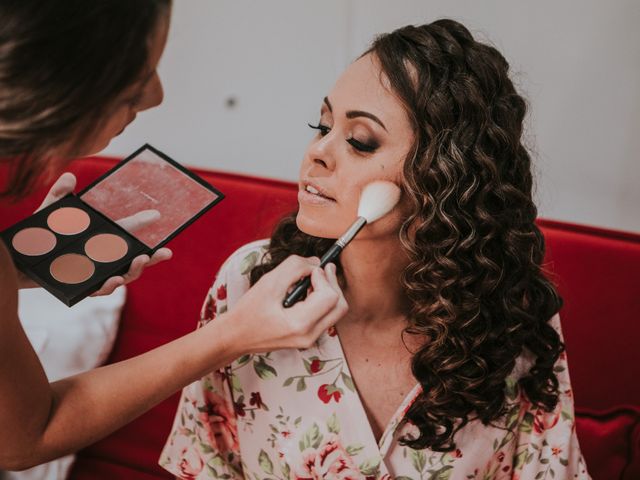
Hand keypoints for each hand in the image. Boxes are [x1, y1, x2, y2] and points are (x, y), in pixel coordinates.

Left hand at [17, 173, 172, 293]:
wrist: (19, 259)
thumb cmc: (41, 237)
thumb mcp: (51, 213)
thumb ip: (60, 195)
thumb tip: (69, 176)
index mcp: (104, 244)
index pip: (131, 240)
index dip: (150, 236)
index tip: (162, 224)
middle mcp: (104, 261)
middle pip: (134, 263)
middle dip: (151, 259)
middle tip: (164, 253)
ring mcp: (95, 275)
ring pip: (122, 277)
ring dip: (134, 271)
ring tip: (139, 261)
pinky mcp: (81, 287)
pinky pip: (98, 290)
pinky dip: (108, 286)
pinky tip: (113, 279)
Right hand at [224, 255, 347, 352]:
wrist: (235, 336)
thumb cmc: (248, 311)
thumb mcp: (269, 282)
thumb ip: (295, 267)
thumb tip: (316, 262)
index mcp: (300, 325)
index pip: (329, 296)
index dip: (323, 277)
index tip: (310, 269)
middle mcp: (309, 336)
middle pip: (340, 305)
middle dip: (332, 283)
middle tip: (319, 269)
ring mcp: (310, 340)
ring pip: (336, 311)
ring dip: (328, 291)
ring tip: (310, 281)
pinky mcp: (308, 338)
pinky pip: (326, 316)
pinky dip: (322, 301)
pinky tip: (306, 293)